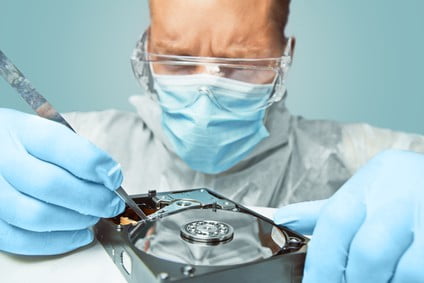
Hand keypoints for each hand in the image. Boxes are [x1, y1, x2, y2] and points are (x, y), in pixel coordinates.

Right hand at [0, 109, 124, 254]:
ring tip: (94, 216)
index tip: (114, 176)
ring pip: (37, 216)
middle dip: (92, 198)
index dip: (92, 163)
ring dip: (77, 221)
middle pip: (50, 185)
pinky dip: (58, 242)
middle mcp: (2, 160)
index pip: (58, 144)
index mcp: (20, 130)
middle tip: (112, 203)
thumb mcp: (46, 132)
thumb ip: (75, 151)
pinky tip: (79, 235)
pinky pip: (22, 240)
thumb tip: (109, 178)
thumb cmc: (23, 144)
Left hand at [274, 150, 423, 282]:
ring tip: (374, 281)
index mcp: (374, 179)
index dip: (320, 262)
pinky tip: (396, 280)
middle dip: (349, 279)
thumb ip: (325, 211)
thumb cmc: (403, 194)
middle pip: (368, 250)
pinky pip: (420, 272)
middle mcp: (404, 193)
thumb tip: (283, 219)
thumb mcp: (366, 194)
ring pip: (401, 269)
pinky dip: (403, 281)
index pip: (335, 220)